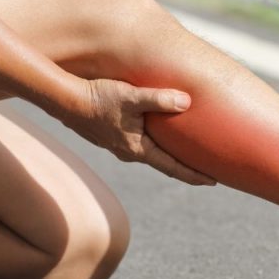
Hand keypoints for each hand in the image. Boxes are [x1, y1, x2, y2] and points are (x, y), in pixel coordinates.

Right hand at [56, 78, 215, 185]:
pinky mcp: (110, 135)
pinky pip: (139, 142)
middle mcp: (129, 152)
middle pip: (164, 164)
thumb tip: (187, 101)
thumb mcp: (131, 97)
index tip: (214, 181)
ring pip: (151, 153)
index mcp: (138, 148)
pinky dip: (154, 142)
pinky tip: (157, 133)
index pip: (172, 167)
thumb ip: (159, 99)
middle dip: (186, 167)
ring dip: (169, 155)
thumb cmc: (98, 98)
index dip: (194, 175)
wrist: (64, 100)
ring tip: (186, 152)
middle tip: (207, 171)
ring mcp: (118, 145)